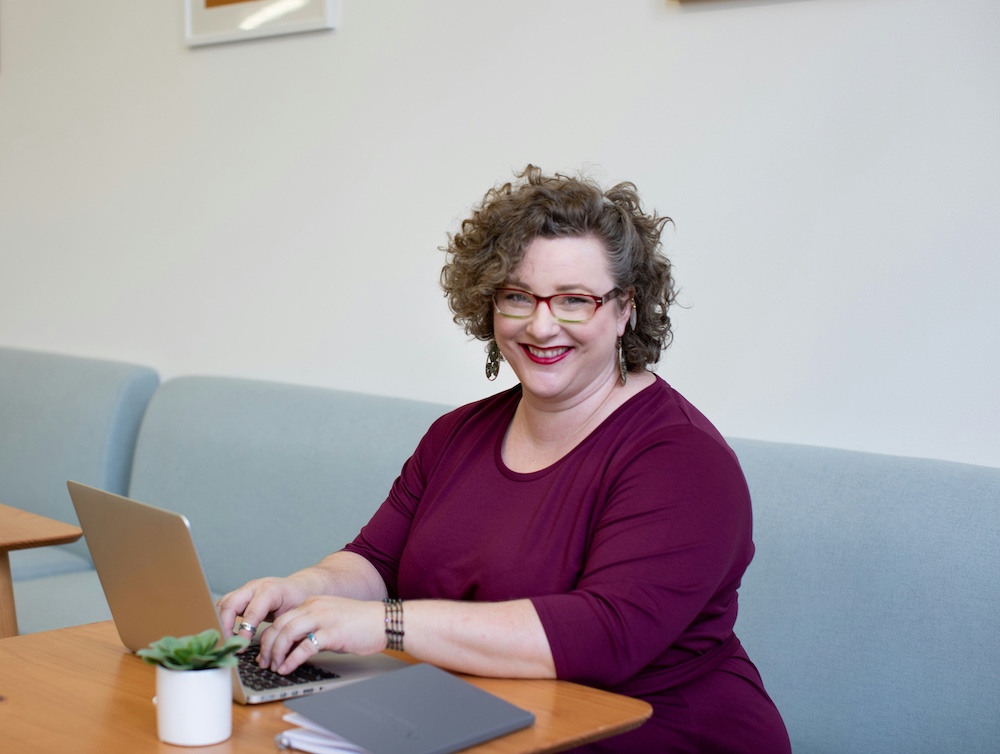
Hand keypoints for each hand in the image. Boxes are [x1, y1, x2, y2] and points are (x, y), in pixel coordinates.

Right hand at [216, 576, 313, 641]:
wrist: (300, 587)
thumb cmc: (298, 600)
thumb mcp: (294, 614)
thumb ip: (280, 629)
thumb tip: (270, 651)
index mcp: (270, 590)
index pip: (251, 612)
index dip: (244, 631)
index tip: (241, 647)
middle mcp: (255, 587)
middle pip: (230, 603)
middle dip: (225, 625)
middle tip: (228, 643)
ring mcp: (247, 589)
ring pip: (224, 602)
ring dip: (221, 621)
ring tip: (226, 639)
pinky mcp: (242, 594)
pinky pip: (226, 604)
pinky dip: (223, 617)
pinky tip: (227, 632)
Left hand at [255, 595, 385, 674]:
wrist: (384, 621)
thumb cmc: (361, 624)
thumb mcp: (330, 621)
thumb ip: (312, 629)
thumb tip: (294, 648)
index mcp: (312, 602)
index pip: (281, 618)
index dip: (269, 638)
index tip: (265, 653)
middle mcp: (314, 607)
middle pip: (279, 625)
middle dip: (267, 647)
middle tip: (264, 663)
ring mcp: (323, 618)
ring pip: (287, 633)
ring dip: (277, 653)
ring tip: (274, 667)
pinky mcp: (332, 632)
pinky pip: (305, 646)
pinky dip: (292, 660)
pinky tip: (288, 669)